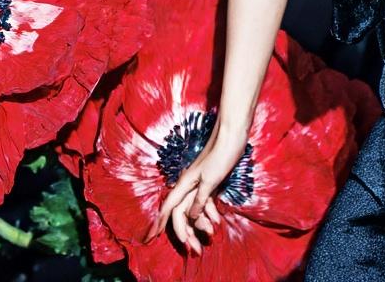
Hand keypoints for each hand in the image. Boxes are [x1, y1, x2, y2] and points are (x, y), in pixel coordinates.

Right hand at [150, 129, 243, 253]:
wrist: (233, 133)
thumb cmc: (221, 154)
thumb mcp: (211, 180)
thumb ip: (200, 199)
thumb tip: (190, 216)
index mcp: (185, 184)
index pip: (168, 208)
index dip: (159, 223)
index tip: (151, 237)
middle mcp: (188, 185)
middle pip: (182, 213)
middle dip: (187, 233)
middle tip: (195, 251)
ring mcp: (199, 183)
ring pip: (195, 209)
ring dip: (201, 224)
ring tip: (211, 237)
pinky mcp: (210, 181)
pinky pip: (205, 202)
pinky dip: (210, 213)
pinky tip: (217, 223)